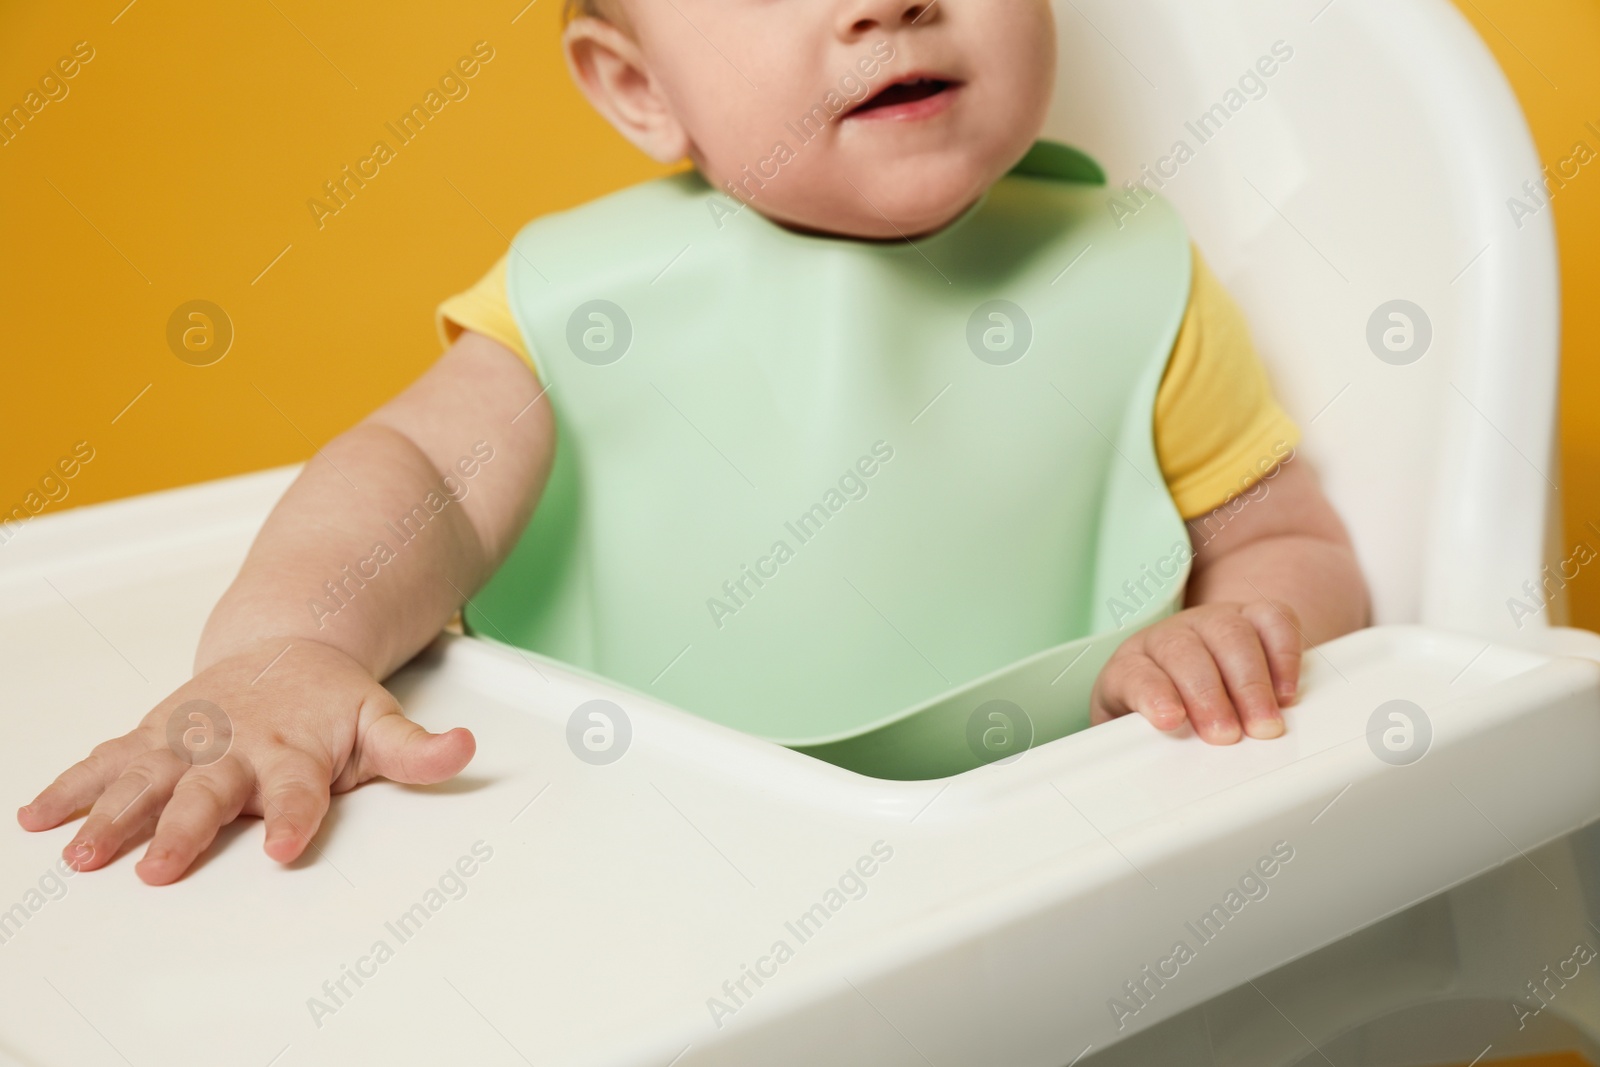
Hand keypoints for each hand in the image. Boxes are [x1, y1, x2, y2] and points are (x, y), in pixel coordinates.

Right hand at [16, 637, 473, 884]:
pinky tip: (40, 815)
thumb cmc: (332, 700)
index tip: (288, 848)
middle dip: (183, 829)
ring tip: (84, 852)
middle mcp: (236, 745)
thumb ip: (418, 748)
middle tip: (161, 867)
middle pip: (209, 792)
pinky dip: (73, 786)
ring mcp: (189, 740)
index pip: (299, 791)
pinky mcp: (154, 736)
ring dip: (113, 814)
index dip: (295, 818)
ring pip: (146, 778)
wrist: (289, 643)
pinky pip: (108, 762)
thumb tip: (466, 749)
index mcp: (293, 750)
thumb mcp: (383, 720)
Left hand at [1090, 601, 1303, 743]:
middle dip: (1209, 695)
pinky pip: (1271, 620)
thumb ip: (1146, 744)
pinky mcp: (1251, 616)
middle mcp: (1170, 636)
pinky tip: (1285, 692)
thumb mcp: (1140, 732)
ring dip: (1250, 683)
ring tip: (1264, 724)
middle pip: (1184, 652)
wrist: (1189, 672)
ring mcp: (1211, 621)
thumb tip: (1159, 769)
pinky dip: (1283, 654)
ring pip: (1230, 634)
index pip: (1135, 673)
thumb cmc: (1164, 710)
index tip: (1171, 719)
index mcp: (1132, 663)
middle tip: (1226, 734)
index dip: (1153, 694)